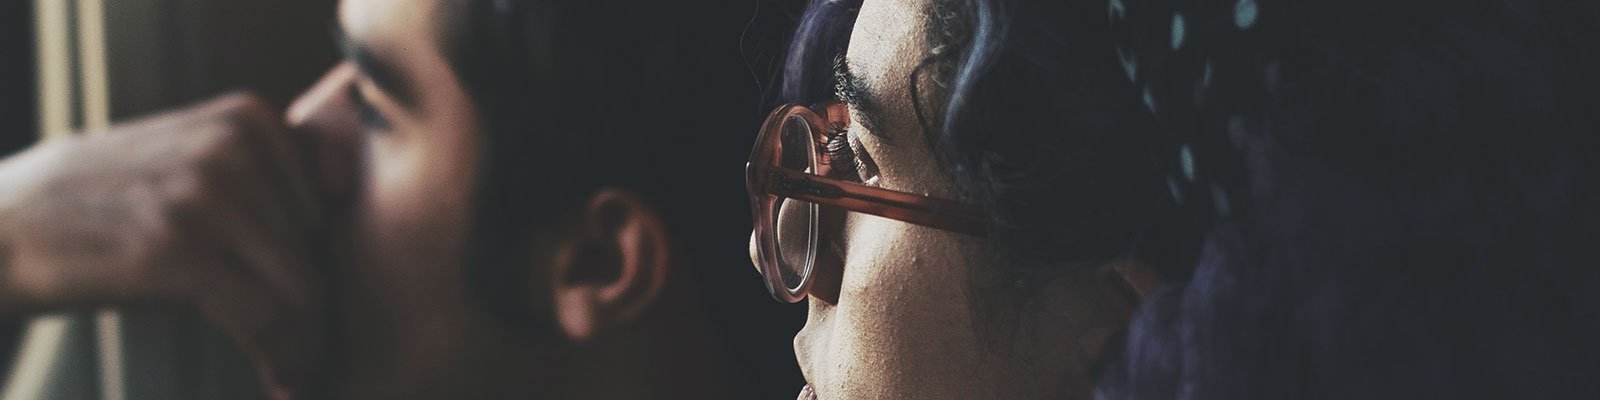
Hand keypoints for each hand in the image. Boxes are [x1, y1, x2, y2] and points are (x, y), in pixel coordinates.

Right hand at [0, 93, 353, 399]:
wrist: (2, 226)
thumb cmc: (105, 207)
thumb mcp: (190, 160)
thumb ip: (263, 179)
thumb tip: (340, 240)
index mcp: (250, 119)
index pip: (329, 206)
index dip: (325, 266)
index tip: (321, 311)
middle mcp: (235, 147)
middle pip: (318, 251)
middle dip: (317, 311)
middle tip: (316, 354)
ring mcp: (207, 195)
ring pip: (302, 288)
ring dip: (307, 343)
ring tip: (301, 370)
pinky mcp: (180, 250)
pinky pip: (265, 317)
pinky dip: (283, 358)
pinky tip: (285, 383)